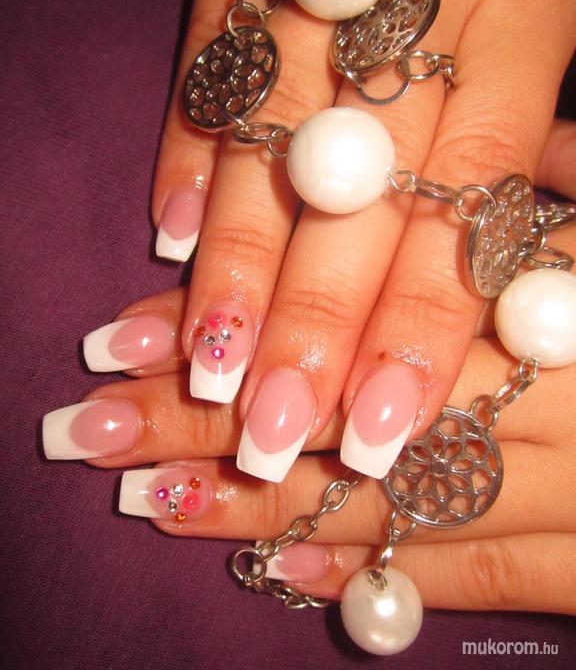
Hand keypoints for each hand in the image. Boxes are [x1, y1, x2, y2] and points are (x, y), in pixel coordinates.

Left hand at [43, 213, 575, 614]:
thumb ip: (570, 199)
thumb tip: (524, 159)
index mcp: (551, 297)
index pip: (347, 314)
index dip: (233, 327)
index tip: (127, 335)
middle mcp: (548, 396)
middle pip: (338, 415)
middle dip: (205, 428)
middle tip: (91, 434)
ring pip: (388, 507)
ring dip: (258, 514)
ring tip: (151, 504)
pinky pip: (478, 579)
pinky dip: (376, 578)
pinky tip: (280, 575)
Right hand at [139, 0, 575, 482]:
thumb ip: (529, 133)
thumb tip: (502, 276)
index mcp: (528, 6)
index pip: (464, 205)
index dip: (418, 327)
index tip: (377, 426)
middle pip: (359, 192)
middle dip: (314, 320)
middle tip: (275, 430)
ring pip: (268, 136)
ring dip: (236, 258)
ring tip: (210, 366)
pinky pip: (208, 46)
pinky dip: (183, 141)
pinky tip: (164, 228)